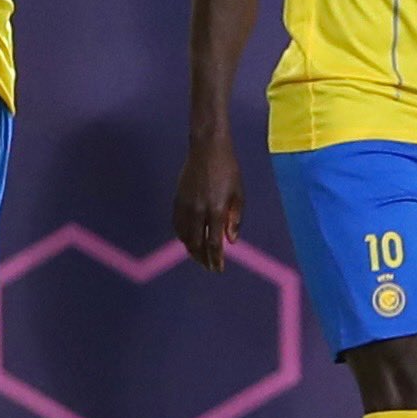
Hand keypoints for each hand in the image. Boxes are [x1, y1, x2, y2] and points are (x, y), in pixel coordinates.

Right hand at [174, 135, 243, 269]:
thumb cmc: (228, 169)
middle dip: (203, 259)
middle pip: (196, 243)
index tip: (218, 269)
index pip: (213, 243)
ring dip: (191, 250)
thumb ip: (235, 219)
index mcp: (217, 209)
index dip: (215, 260)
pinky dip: (182, 236)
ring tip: (199, 257)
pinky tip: (188, 240)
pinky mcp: (177, 200)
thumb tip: (231, 241)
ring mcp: (185, 205)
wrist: (207, 148)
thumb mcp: (239, 193)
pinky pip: (177, 225)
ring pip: (184, 236)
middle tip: (209, 267)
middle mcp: (198, 210)